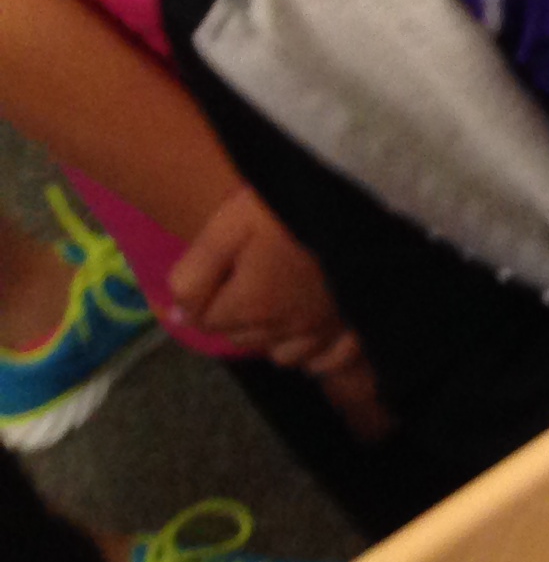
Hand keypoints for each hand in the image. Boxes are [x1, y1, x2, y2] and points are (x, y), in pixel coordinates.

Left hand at [168, 188, 361, 375]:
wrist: (359, 201)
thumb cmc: (288, 208)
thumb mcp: (227, 226)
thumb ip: (193, 275)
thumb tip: (176, 316)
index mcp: (250, 306)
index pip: (204, 321)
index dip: (202, 296)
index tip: (219, 264)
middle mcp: (284, 329)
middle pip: (241, 337)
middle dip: (234, 315)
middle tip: (247, 275)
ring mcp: (324, 331)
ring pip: (280, 354)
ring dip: (270, 335)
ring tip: (278, 301)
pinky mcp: (356, 328)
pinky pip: (324, 360)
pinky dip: (313, 352)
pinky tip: (312, 326)